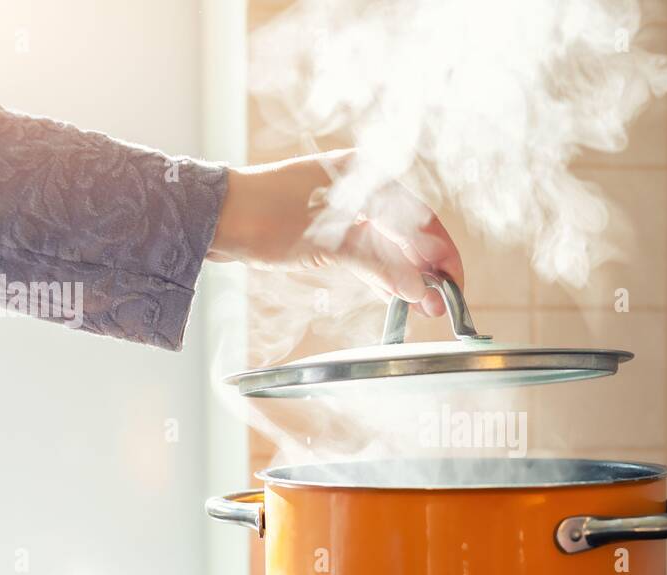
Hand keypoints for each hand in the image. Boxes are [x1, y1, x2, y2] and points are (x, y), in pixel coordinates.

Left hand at [206, 149, 463, 316]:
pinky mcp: (328, 229)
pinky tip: (396, 295)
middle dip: (426, 270)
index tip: (453, 287)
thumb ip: (382, 265)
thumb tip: (420, 291)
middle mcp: (360, 187)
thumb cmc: (265, 216)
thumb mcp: (331, 242)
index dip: (442, 255)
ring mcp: (344, 208)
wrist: (213, 218)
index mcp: (366, 175)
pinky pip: (367, 252)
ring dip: (406, 275)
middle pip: (409, 232)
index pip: (421, 218)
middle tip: (440, 306)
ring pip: (389, 245)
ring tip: (423, 307)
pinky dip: (382, 273)